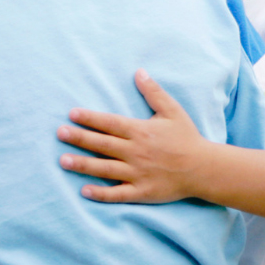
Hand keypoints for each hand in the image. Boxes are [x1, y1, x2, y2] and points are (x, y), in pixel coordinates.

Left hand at [58, 69, 210, 203]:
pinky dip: (101, 193)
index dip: (90, 118)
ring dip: (82, 164)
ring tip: (62, 160)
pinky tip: (84, 191)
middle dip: (79, 138)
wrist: (204, 168)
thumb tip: (139, 71)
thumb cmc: (187, 138)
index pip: (110, 123)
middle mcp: (136, 152)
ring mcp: (137, 173)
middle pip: (102, 144)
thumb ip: (154, 92)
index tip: (72, 114)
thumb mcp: (172, 111)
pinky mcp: (141, 191)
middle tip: (60, 133)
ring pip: (104, 168)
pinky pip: (117, 193)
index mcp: (141, 131)